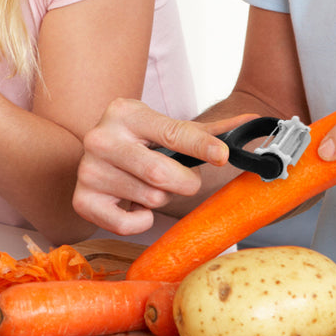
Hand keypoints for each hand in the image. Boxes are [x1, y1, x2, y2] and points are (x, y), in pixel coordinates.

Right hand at [73, 98, 247, 234]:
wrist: (97, 154)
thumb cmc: (141, 142)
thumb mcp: (168, 130)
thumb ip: (208, 130)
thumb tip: (254, 119)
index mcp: (126, 112)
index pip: (173, 132)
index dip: (202, 146)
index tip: (223, 155)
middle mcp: (101, 137)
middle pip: (161, 172)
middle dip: (184, 181)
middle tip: (185, 179)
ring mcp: (88, 170)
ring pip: (149, 198)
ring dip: (161, 197)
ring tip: (149, 184)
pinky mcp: (82, 200)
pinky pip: (127, 224)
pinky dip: (141, 220)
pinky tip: (134, 203)